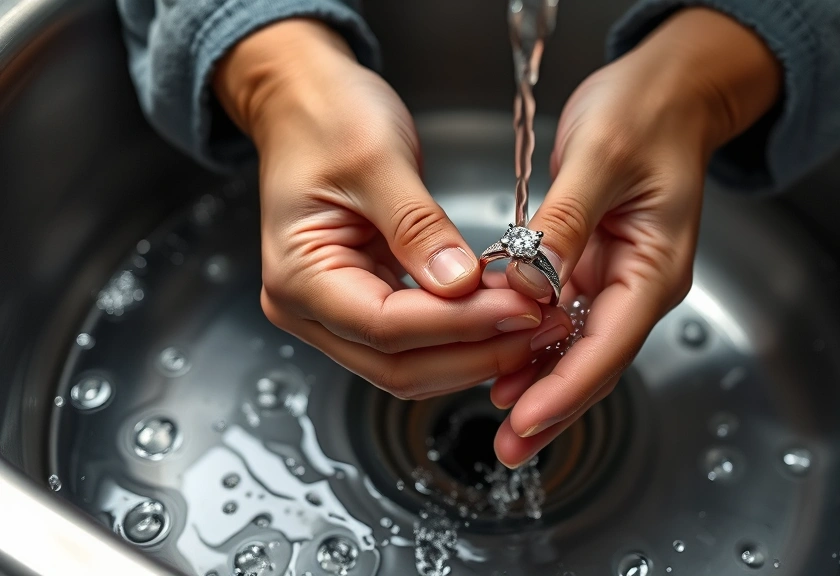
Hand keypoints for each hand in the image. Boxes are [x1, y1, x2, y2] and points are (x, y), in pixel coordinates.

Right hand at [215, 20, 571, 398]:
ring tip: (534, 324)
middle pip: (398, 365)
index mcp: (298, 278)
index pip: (385, 327)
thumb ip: (417, 227)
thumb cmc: (323, 117)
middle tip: (539, 326)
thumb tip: (460, 284)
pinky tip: (504, 316)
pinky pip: (417, 341)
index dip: (458, 326)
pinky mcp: (366, 301)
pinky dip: (462, 335)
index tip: (518, 308)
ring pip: (411, 365)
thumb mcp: (376, 159)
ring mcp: (336, 311)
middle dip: (474, 354)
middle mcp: (309, 309)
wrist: (302, 100)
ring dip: (475, 353)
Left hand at [492, 8, 781, 465]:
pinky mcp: (593, 267)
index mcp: (654, 266)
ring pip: (577, 350)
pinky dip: (535, 347)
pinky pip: (563, 320)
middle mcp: (639, 284)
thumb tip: (531, 282)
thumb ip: (566, 223)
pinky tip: (505, 368)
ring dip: (541, 387)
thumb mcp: (602, 158)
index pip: (609, 345)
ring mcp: (616, 280)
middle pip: (595, 363)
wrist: (669, 92)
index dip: (566, 389)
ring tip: (501, 424)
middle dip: (553, 408)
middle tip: (510, 448)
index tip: (526, 420)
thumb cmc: (647, 113)